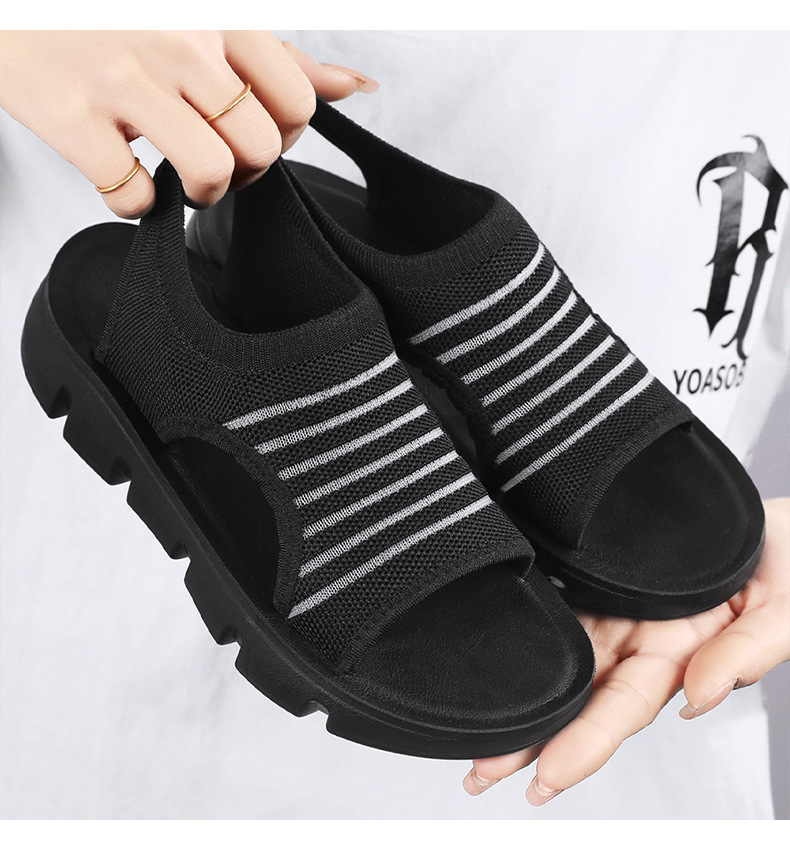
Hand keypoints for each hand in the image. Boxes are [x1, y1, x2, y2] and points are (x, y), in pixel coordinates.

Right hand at [0, 31, 377, 218]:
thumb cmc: (116, 15)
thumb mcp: (204, 18)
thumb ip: (279, 57)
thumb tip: (356, 88)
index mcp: (217, 16)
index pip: (298, 105)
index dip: (286, 139)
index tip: (256, 139)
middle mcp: (177, 42)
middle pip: (261, 148)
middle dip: (246, 175)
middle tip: (217, 165)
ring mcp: (121, 78)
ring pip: (211, 173)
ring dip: (202, 196)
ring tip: (180, 179)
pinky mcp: (69, 115)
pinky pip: (134, 195)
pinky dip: (136, 203)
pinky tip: (125, 176)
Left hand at [464, 498, 789, 805]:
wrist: (773, 522)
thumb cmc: (788, 565)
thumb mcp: (782, 612)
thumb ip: (744, 653)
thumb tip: (697, 698)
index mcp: (678, 655)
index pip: (622, 709)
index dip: (583, 744)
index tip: (542, 777)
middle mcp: (640, 638)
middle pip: (577, 694)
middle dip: (530, 738)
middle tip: (479, 773)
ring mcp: (619, 607)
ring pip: (562, 655)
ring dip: (521, 691)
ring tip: (475, 729)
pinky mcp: (604, 572)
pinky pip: (563, 598)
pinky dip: (530, 623)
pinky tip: (495, 641)